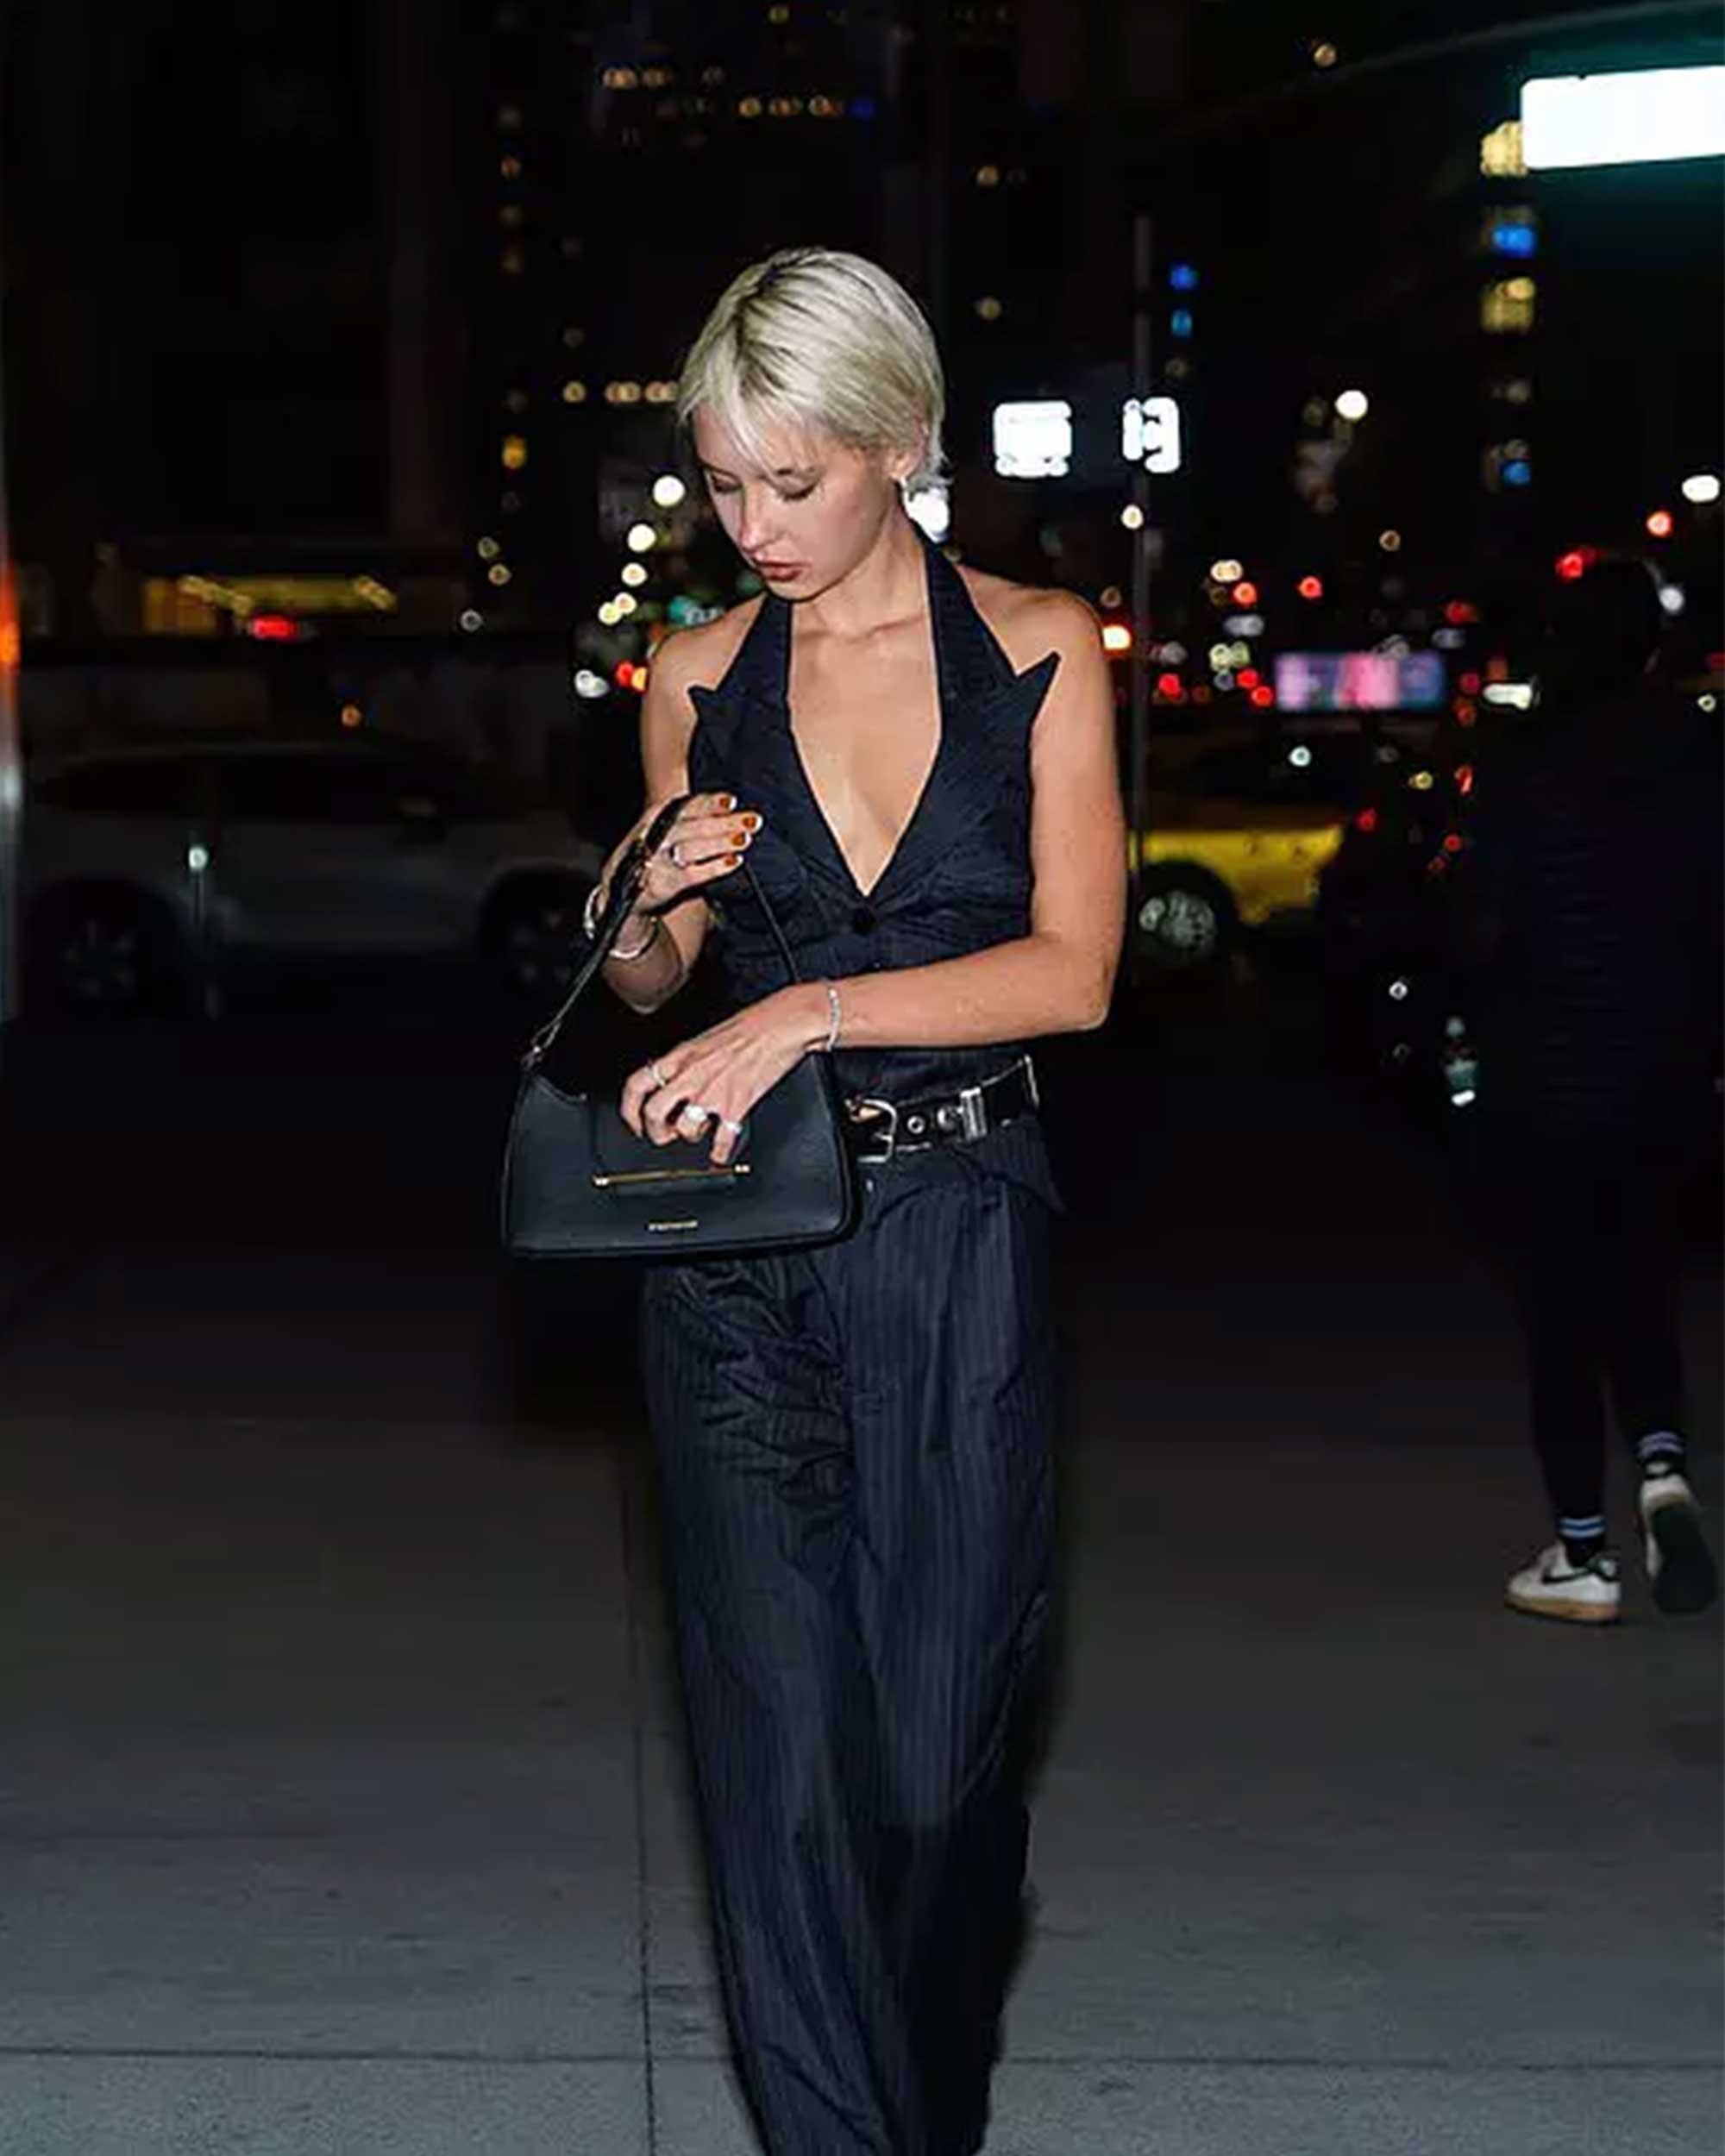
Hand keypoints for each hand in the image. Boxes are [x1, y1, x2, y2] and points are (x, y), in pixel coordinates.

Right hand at [598, 792, 761, 928]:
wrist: (620, 892)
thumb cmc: (654, 856)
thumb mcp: (667, 832)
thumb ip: (695, 820)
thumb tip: (734, 811)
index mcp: (657, 816)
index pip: (686, 805)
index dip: (710, 802)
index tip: (732, 801)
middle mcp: (655, 834)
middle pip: (692, 824)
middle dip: (724, 822)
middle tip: (752, 820)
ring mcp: (656, 859)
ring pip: (691, 847)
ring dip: (719, 842)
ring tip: (744, 839)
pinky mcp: (662, 883)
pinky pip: (691, 874)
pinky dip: (713, 867)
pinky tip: (732, 862)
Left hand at [620, 986, 824, 1166]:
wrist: (780, 1024)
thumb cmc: (751, 1025)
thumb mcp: (706, 1038)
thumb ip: (689, 1061)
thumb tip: (679, 1078)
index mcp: (681, 1056)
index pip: (638, 1084)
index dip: (629, 1109)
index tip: (635, 1122)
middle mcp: (691, 1075)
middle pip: (654, 1113)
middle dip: (656, 1131)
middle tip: (664, 1135)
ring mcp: (712, 1091)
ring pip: (684, 1128)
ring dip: (689, 1137)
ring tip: (698, 1133)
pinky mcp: (736, 1104)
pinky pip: (722, 1139)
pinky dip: (720, 1152)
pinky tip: (720, 1153)